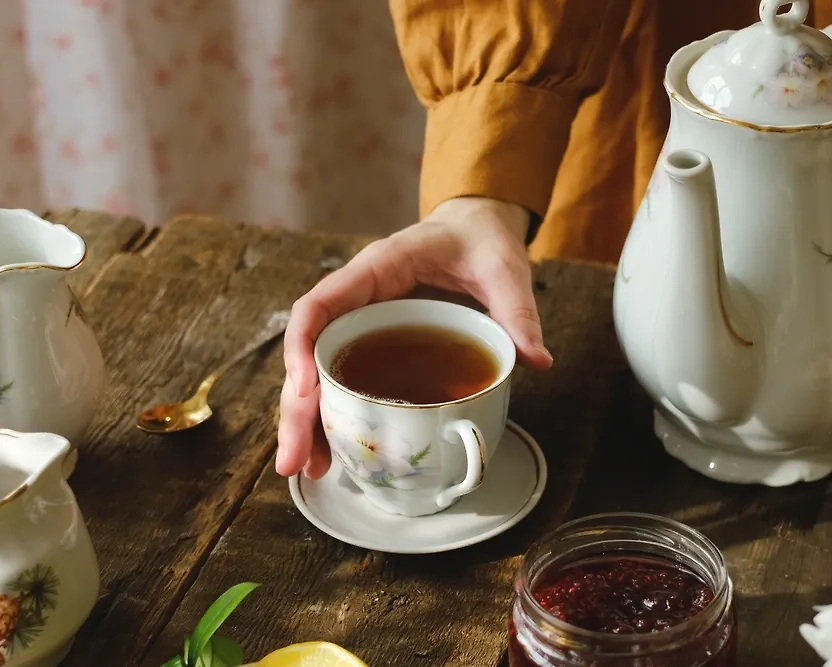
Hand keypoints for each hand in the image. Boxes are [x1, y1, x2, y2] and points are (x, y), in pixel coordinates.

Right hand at [276, 197, 553, 479]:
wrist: (478, 228)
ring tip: (308, 468)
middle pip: (310, 352)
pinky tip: (334, 451)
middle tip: (295, 460)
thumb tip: (536, 359)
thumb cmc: (480, 239)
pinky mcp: (375, 342)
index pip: (320, 304)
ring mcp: (362, 322)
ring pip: (319, 372)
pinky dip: (334, 414)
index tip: (304, 389)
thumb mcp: (503, 269)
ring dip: (308, 420)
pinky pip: (344, 377)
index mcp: (377, 268)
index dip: (302, 347)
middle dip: (297, 407)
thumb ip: (516, 310)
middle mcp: (358, 298)